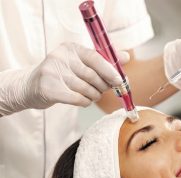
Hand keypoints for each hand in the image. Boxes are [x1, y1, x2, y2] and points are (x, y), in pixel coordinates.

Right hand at [0, 42, 129, 114]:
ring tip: (92, 95)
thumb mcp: (78, 62)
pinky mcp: (49, 89)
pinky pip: (78, 99)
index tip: (120, 80)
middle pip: (92, 76)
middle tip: (104, 90)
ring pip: (86, 89)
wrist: (30, 86)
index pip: (95, 57)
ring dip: (94, 96)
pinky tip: (83, 101)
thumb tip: (126, 57)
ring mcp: (53, 73)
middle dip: (103, 86)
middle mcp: (61, 57)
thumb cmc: (61, 75)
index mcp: (70, 48)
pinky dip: (85, 102)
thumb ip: (101, 60)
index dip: (110, 70)